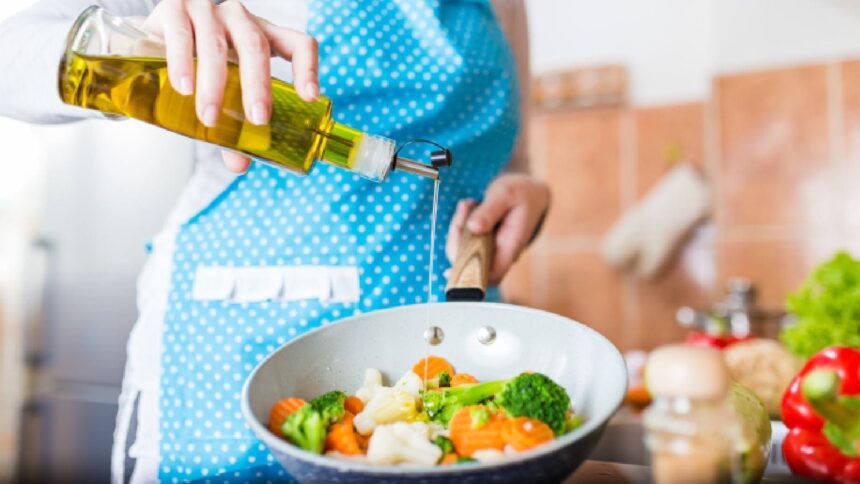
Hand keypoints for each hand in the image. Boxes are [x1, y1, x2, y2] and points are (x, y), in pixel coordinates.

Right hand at [142, 0, 319, 172]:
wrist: (151, 38)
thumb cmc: (199, 66)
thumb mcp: (223, 93)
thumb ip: (234, 128)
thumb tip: (240, 165)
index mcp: (263, 36)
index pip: (298, 43)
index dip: (308, 68)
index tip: (309, 98)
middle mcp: (239, 19)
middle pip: (256, 46)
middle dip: (258, 85)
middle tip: (257, 120)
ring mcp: (207, 10)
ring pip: (217, 45)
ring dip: (215, 85)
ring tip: (210, 118)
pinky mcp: (174, 8)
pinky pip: (181, 35)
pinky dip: (182, 63)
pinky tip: (183, 88)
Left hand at [446, 173, 549, 284]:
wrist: (530, 191)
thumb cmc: (522, 193)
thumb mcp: (506, 194)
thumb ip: (490, 211)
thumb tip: (473, 228)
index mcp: (512, 246)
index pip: (491, 275)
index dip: (471, 277)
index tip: (450, 269)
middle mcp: (501, 253)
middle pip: (471, 262)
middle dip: (457, 238)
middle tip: (465, 207)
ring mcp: (492, 249)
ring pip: (463, 251)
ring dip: (458, 228)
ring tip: (469, 203)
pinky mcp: (483, 243)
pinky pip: (463, 241)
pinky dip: (460, 225)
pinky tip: (468, 207)